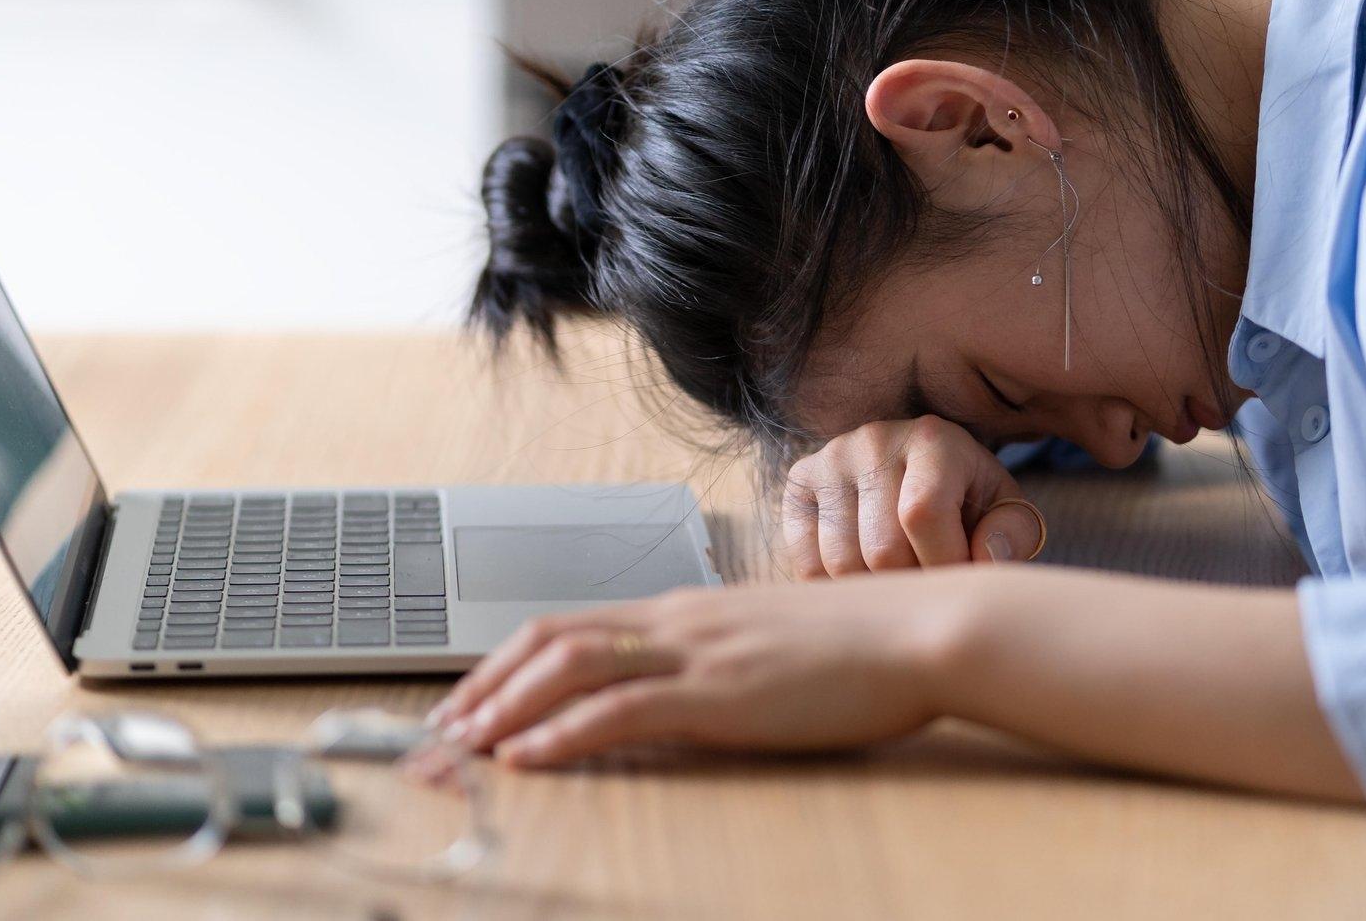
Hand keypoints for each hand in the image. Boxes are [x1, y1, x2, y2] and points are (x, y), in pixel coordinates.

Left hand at [429, 575, 978, 766]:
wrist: (926, 625)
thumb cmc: (866, 643)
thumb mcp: (775, 644)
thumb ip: (722, 659)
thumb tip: (686, 688)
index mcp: (687, 610)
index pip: (572, 626)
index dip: (509, 663)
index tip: (471, 702)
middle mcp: (678, 620)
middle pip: (550, 638)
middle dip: (484, 686)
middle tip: (439, 732)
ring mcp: (697, 650)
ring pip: (569, 665)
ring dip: (504, 707)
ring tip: (461, 747)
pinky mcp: (722, 691)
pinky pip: (623, 707)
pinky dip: (564, 730)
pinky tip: (530, 755)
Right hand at [782, 414, 1041, 577]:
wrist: (919, 472)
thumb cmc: (969, 504)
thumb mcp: (1004, 512)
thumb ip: (1010, 534)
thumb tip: (982, 558)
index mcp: (933, 439)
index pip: (922, 514)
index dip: (942, 564)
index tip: (958, 582)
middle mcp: (874, 440)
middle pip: (880, 549)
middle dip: (911, 587)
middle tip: (929, 589)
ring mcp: (829, 461)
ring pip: (840, 564)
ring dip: (875, 593)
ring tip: (901, 584)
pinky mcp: (798, 485)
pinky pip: (806, 564)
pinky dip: (838, 589)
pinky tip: (867, 580)